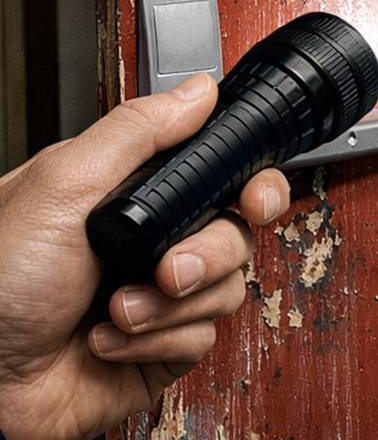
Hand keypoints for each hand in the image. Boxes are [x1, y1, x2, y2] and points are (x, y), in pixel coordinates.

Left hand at [0, 73, 290, 439]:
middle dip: (206, 255)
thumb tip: (196, 91)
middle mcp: (150, 242)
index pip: (218, 175)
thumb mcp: (62, 185)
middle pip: (235, 234)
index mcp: (129, 194)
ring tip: (115, 309)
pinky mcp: (163, 347)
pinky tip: (107, 341)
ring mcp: (159, 296)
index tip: (253, 200)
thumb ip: (136, 131)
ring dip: (170, 305)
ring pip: (227, 289)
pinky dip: (157, 341)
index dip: (252, 185)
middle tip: (167, 268)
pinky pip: (203, 337)